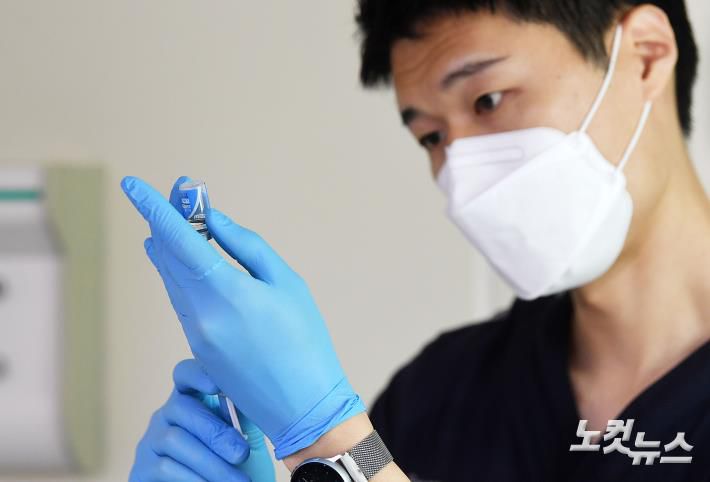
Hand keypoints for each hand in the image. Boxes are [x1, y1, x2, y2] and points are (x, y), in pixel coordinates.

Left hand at [121, 176, 365, 458]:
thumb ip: (246, 247)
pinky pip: (181, 299)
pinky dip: (180, 274)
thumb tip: (213, 222)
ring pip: (171, 279)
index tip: (132, 185)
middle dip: (167, 221)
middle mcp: (201, 313)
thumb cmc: (305, 340)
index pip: (179, 241)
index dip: (155, 209)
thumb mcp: (287, 283)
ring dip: (172, 247)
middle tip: (177, 194)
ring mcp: (194, 333)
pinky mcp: (196, 347)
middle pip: (169, 256)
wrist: (302, 406)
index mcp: (227, 293)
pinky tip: (188, 261)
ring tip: (183, 221)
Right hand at [129, 359, 274, 481]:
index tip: (216, 386)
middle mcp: (166, 415)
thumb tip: (250, 394)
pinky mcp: (141, 469)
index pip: (184, 374)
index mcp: (191, 400)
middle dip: (215, 432)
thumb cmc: (232, 465)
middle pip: (180, 407)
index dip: (196, 374)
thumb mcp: (245, 438)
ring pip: (174, 440)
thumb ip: (244, 415)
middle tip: (242, 454)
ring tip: (237, 479)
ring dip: (210, 462)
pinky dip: (193, 478)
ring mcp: (150, 441)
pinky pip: (164, 468)